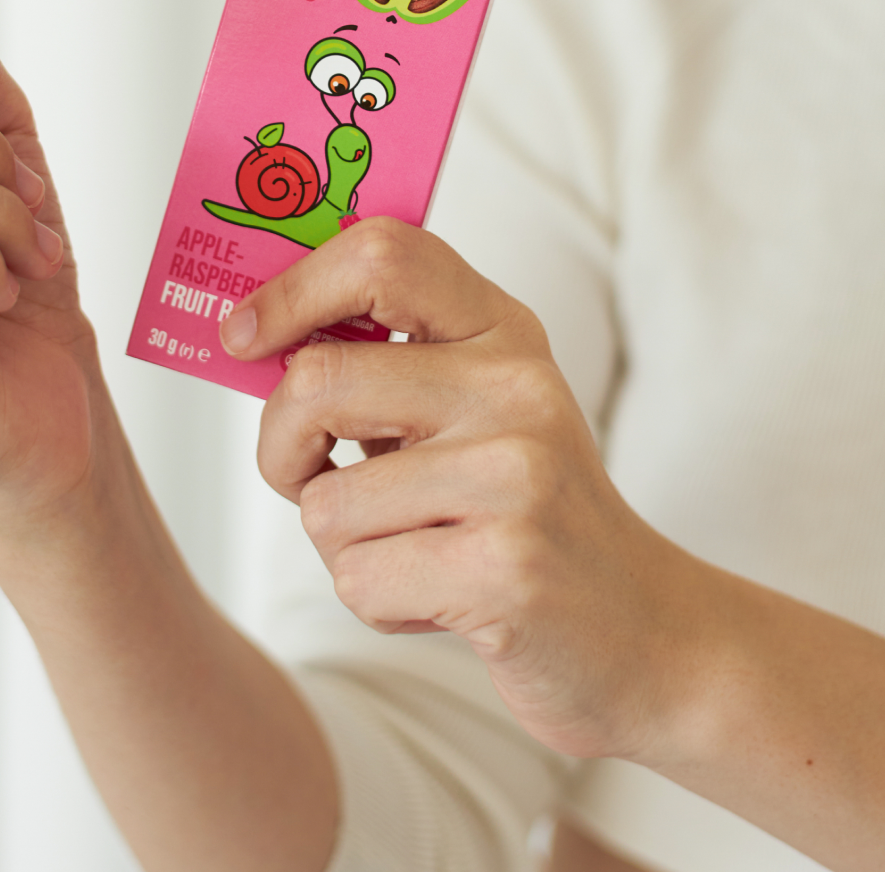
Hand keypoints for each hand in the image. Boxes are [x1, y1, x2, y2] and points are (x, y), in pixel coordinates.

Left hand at [220, 217, 702, 762]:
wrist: (642, 629)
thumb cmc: (521, 513)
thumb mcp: (473, 409)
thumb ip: (385, 366)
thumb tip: (254, 338)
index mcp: (501, 330)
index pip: (382, 254)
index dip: (290, 289)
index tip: (242, 336)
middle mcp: (514, 385)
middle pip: (318, 380)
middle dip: (280, 447)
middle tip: (307, 475)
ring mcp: (516, 473)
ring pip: (326, 502)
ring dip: (342, 544)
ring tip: (415, 548)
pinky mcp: (508, 567)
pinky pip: (359, 579)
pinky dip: (377, 601)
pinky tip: (442, 595)